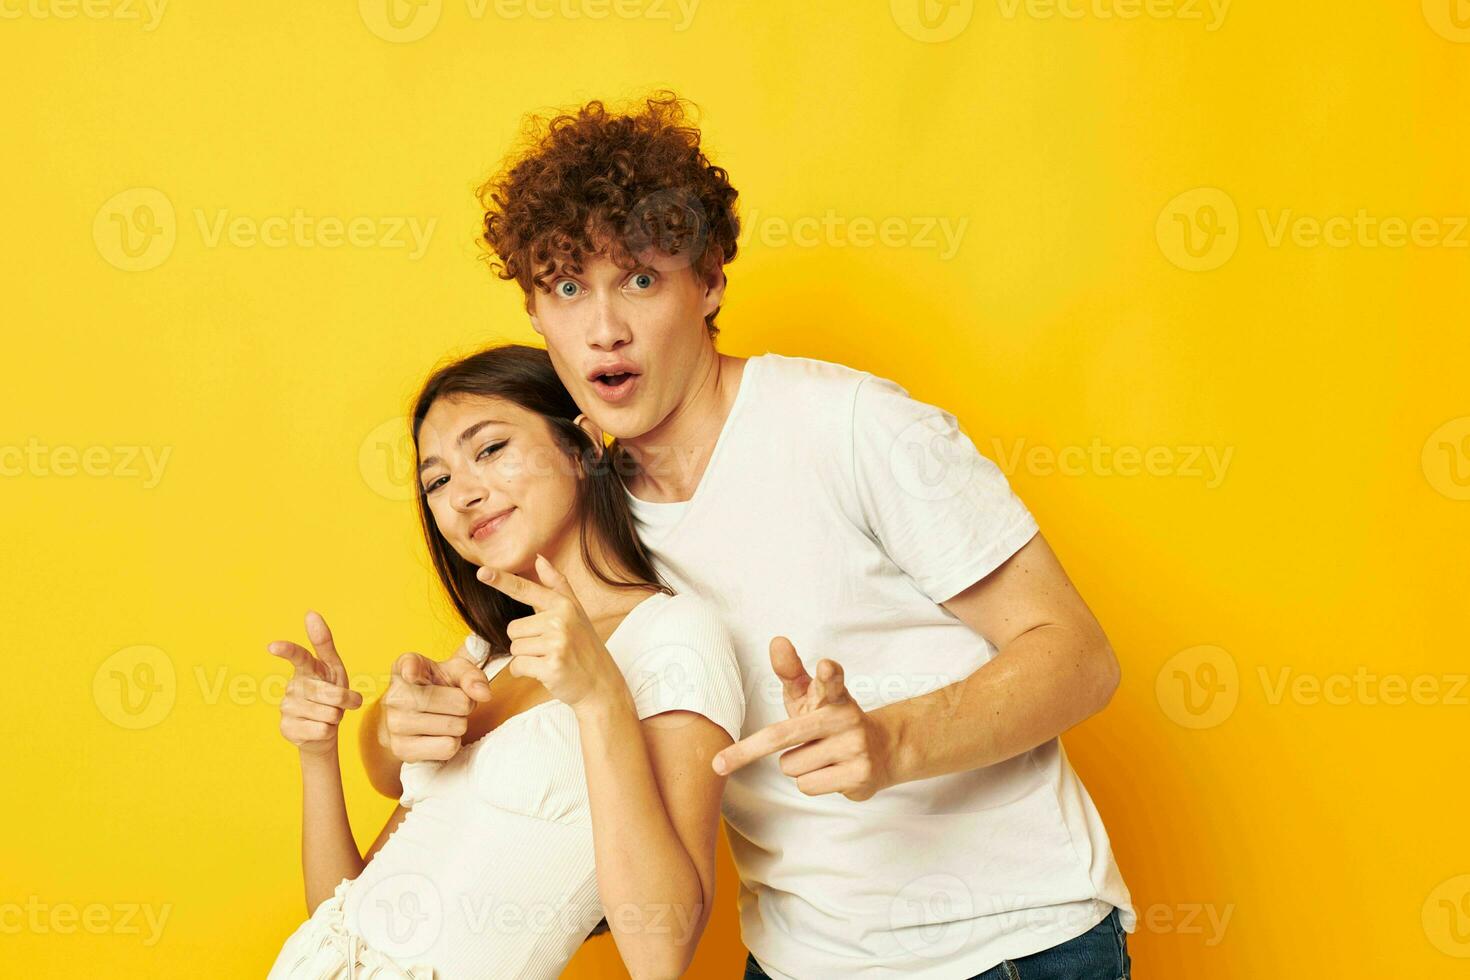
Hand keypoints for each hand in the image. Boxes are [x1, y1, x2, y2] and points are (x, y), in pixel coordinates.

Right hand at [268, 611, 364, 757]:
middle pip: (331, 693)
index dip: (288, 651)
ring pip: (328, 714)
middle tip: (340, 704)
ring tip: (326, 715)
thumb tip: (310, 613)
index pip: (298, 657)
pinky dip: (328, 732)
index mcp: (306, 669)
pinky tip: (317, 728)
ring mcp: (287, 708)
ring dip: (335, 717)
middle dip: (344, 701)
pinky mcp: (287, 728)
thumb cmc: (330, 694)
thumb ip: (324, 643)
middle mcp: (293, 686)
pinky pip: (322, 730)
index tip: (273, 646)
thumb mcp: (333, 668)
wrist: (323, 730)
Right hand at [382, 648, 492, 762]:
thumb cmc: (437, 688)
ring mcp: (394, 724)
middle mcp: (394, 695)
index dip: (411, 670)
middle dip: (466, 704)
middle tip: (454, 704)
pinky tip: (439, 735)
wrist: (411, 717)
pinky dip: (452, 742)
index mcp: (404, 667)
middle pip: (457, 702)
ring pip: (454, 726)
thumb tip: (484, 694)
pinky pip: (447, 747)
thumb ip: (472, 676)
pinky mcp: (401, 749)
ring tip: (445, 718)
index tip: (412, 675)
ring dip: (459, 724)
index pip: (408, 666)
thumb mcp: (455, 672)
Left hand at [476, 553, 625, 713]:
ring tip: (549, 660)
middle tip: (549, 649)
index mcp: (564, 605)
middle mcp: (561, 620)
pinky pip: (518, 666)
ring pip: (515, 648)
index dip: (502, 580)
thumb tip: (540, 559)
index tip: (482, 572)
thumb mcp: (575, 612)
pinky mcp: (552, 666)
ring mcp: (557, 643)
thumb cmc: (585, 646)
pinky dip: (525, 673)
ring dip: (526, 658)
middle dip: (525, 642)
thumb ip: (557, 585)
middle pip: (513, 628)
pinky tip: (545, 672)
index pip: (526, 590)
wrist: (601, 683)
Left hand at [712, 637, 894, 800]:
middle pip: (784, 735)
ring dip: (796, 766)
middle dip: (747, 751)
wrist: (882, 750)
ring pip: (791, 766)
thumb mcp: (810, 694)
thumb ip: (791, 671)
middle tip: (719, 764)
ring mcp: (855, 747)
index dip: (828, 674)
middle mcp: (846, 718)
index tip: (825, 667)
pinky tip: (831, 772)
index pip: (832, 681)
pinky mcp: (859, 775)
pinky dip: (810, 782)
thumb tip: (777, 641)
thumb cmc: (830, 719)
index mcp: (833, 695)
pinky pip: (807, 785)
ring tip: (820, 757)